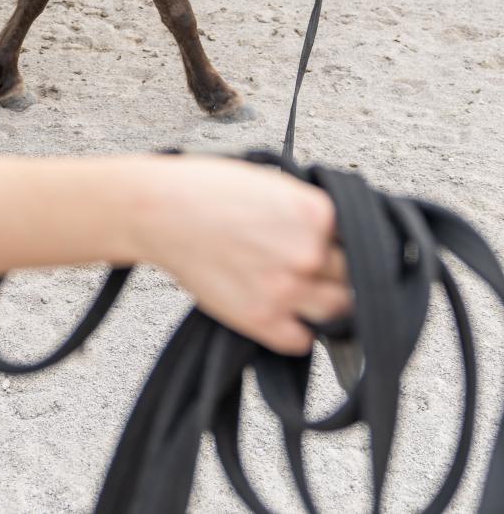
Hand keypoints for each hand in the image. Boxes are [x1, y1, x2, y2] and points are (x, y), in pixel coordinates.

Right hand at [136, 157, 350, 354]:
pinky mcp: (262, 320)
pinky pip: (302, 339)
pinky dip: (298, 330)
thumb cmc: (209, 189)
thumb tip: (337, 231)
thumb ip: (308, 210)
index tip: (342, 249)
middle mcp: (310, 253)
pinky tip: (284, 312)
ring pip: (337, 311)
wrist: (161, 211)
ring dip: (327, 304)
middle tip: (323, 271)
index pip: (361, 238)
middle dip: (342, 273)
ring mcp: (288, 289)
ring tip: (305, 293)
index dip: (349, 243)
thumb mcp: (272, 183)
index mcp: (317, 213)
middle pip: (356, 277)